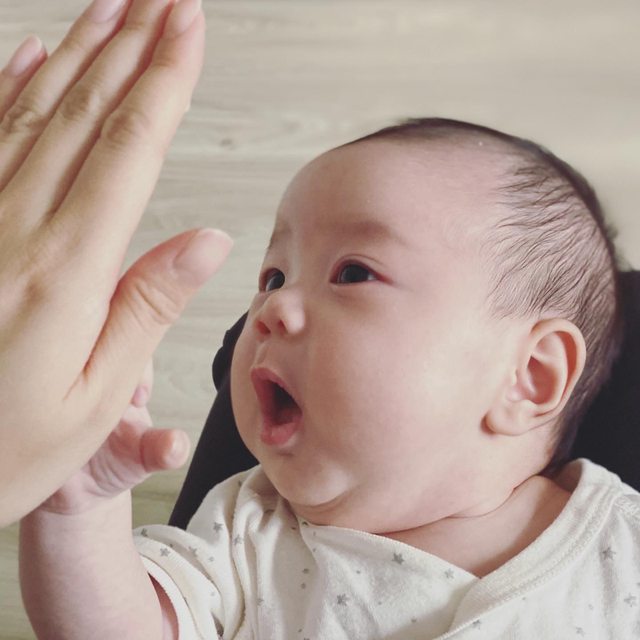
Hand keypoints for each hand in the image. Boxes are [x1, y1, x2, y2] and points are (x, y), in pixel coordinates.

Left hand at [0, 0, 230, 526]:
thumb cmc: (3, 446)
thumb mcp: (97, 396)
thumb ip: (149, 304)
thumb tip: (206, 242)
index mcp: (66, 273)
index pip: (130, 151)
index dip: (164, 82)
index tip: (189, 30)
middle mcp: (17, 232)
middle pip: (87, 114)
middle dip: (133, 46)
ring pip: (38, 112)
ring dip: (82, 52)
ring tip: (116, 7)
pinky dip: (14, 88)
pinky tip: (33, 56)